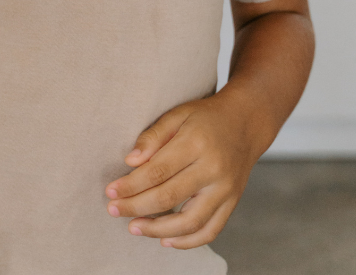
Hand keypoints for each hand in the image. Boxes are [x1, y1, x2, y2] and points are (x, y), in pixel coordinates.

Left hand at [105, 92, 257, 249]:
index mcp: (196, 143)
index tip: (111, 192)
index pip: (157, 171)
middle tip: (114, 210)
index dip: (131, 185)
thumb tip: (130, 161)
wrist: (244, 123)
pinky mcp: (232, 203)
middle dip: (137, 207)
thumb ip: (153, 136)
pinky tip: (165, 239)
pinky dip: (187, 241)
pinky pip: (209, 231)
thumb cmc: (205, 118)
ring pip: (190, 222)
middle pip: (169, 197)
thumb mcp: (178, 114)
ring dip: (158, 230)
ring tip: (134, 227)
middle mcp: (213, 169)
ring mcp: (225, 190)